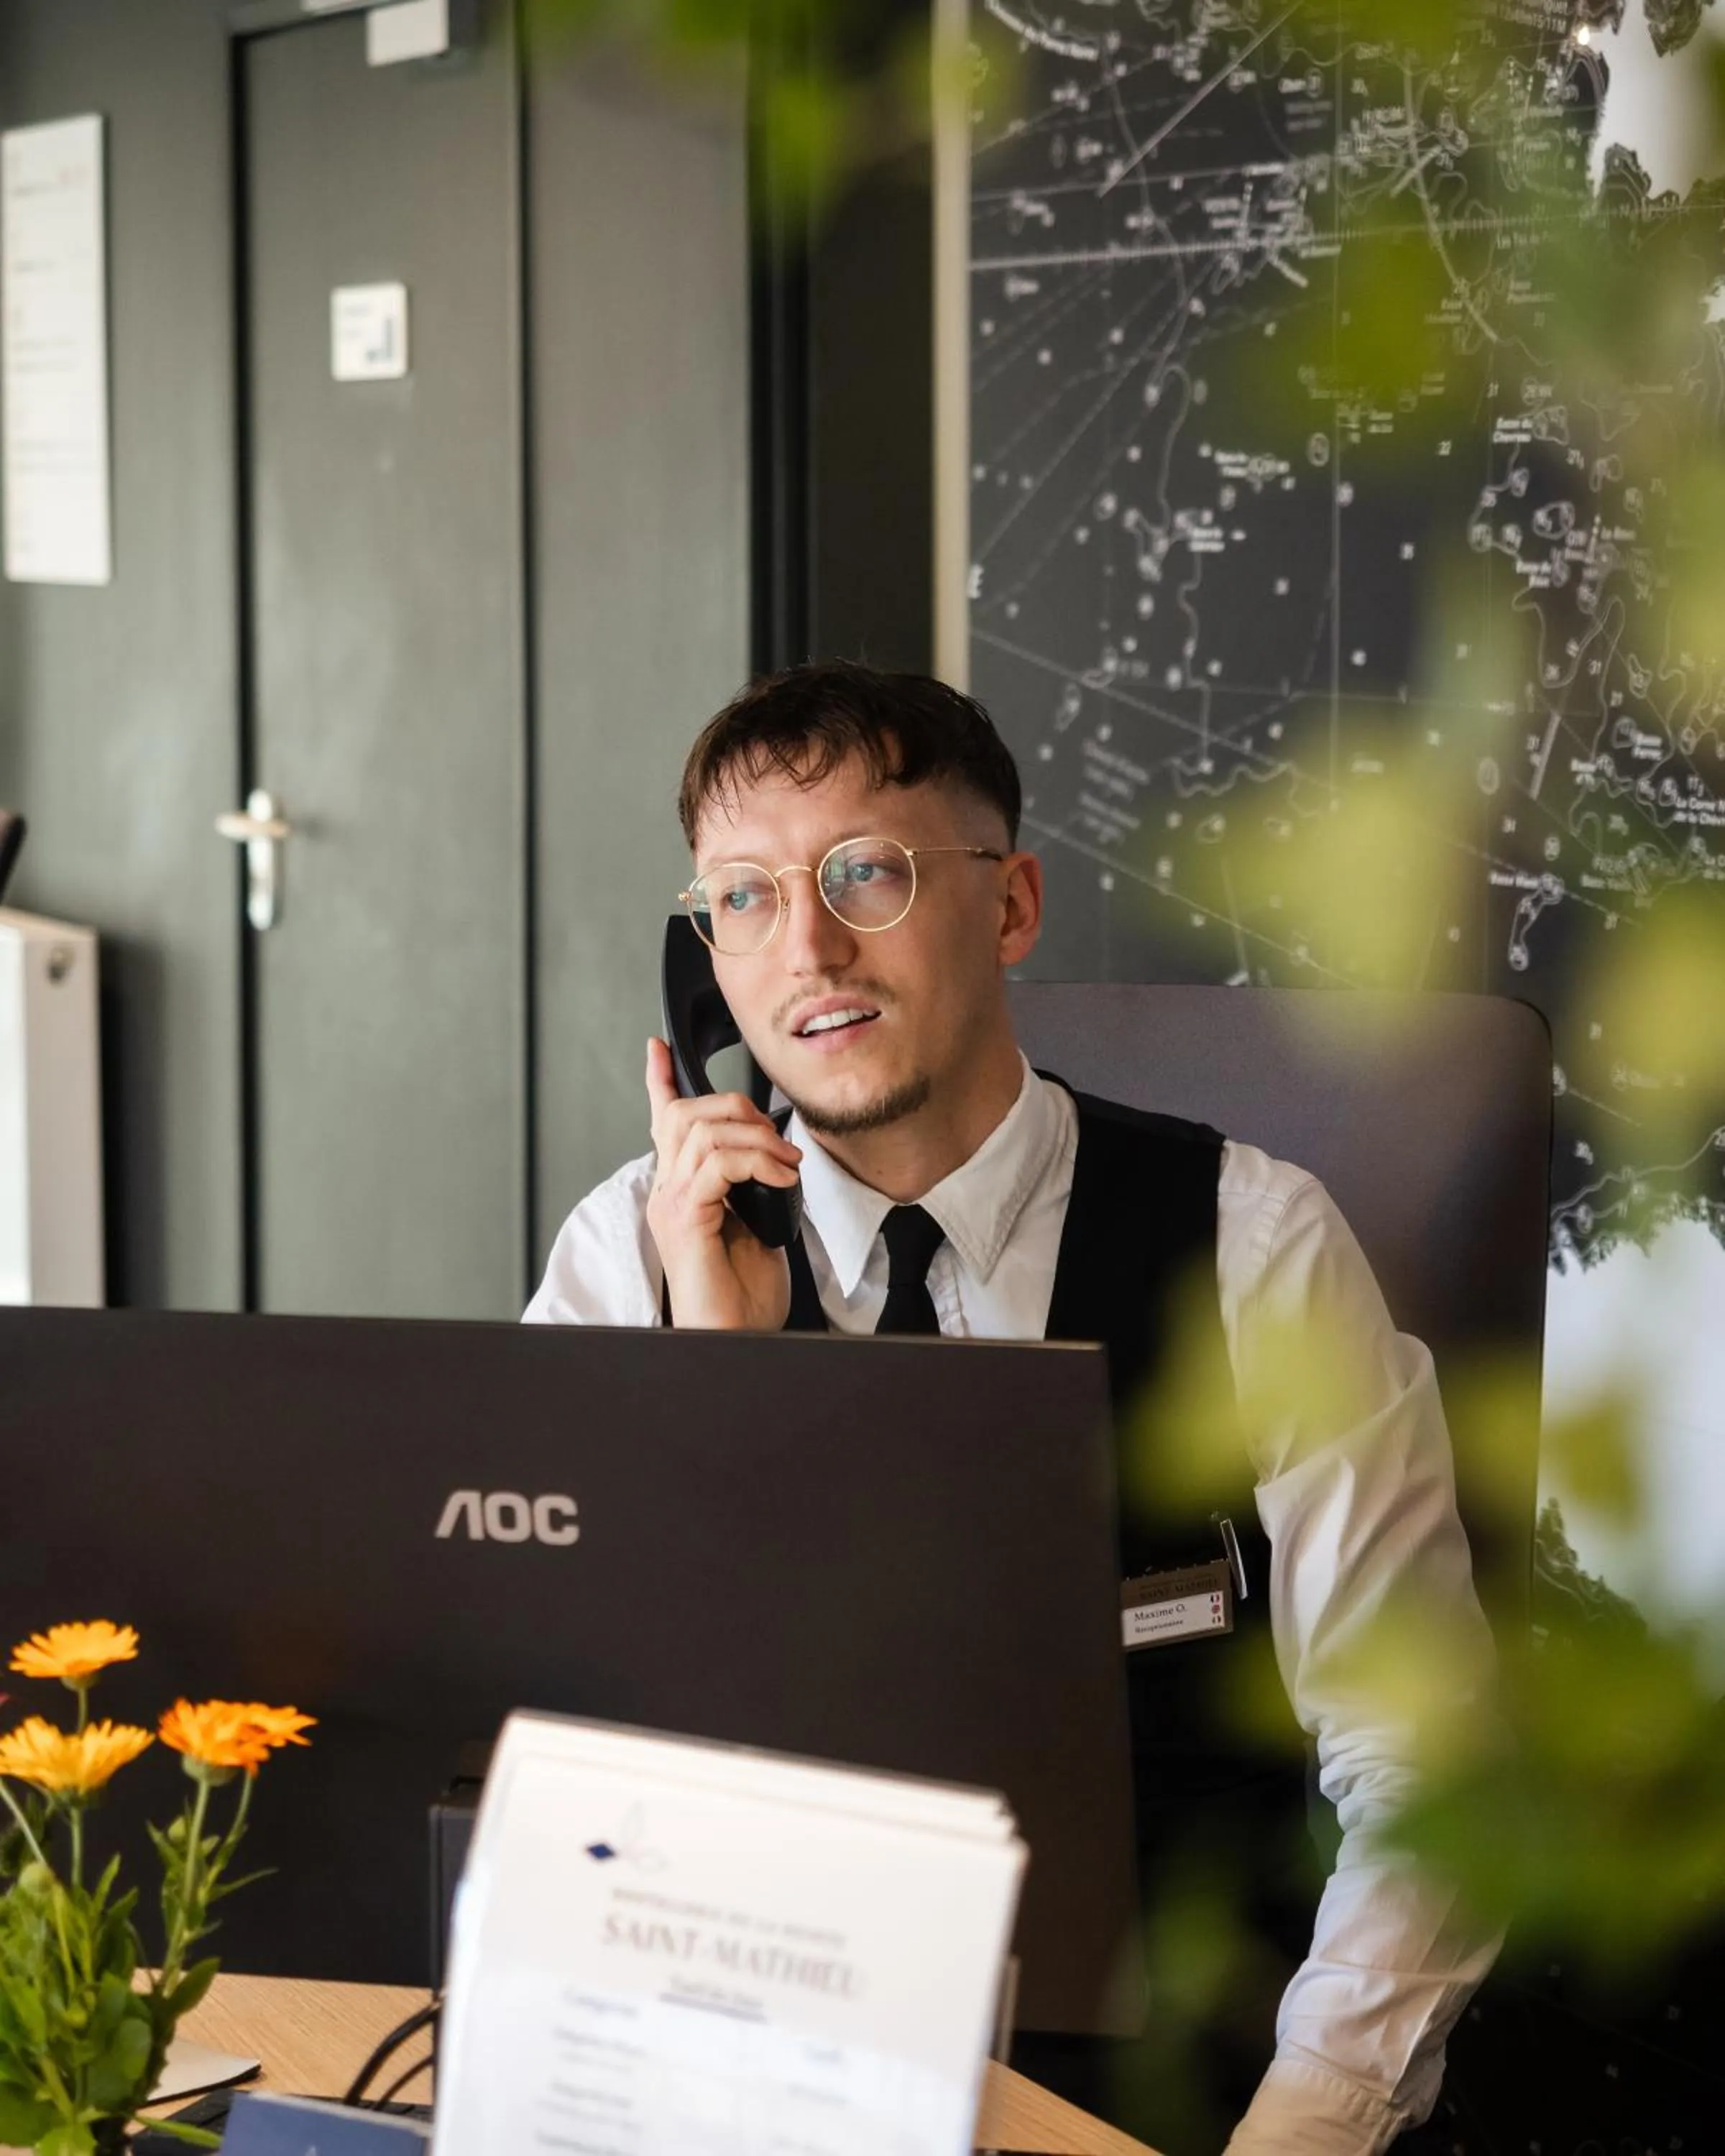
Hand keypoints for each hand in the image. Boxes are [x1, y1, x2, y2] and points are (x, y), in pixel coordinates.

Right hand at [643, 1038, 799, 1330]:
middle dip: (738, 1109)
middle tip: (779, 1144)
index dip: (659, 1081)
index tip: (658, 1047)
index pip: (663, 1123)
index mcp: (680, 1190)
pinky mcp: (684, 1219)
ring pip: (702, 1130)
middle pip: (686, 1113)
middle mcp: (666, 1191)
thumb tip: (774, 1155)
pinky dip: (756, 1163)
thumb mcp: (755, 1223)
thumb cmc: (745, 1295)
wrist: (736, 1336)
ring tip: (786, 1166)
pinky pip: (716, 1164)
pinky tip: (781, 1181)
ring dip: (756, 1138)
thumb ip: (751, 1185)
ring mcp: (670, 1203)